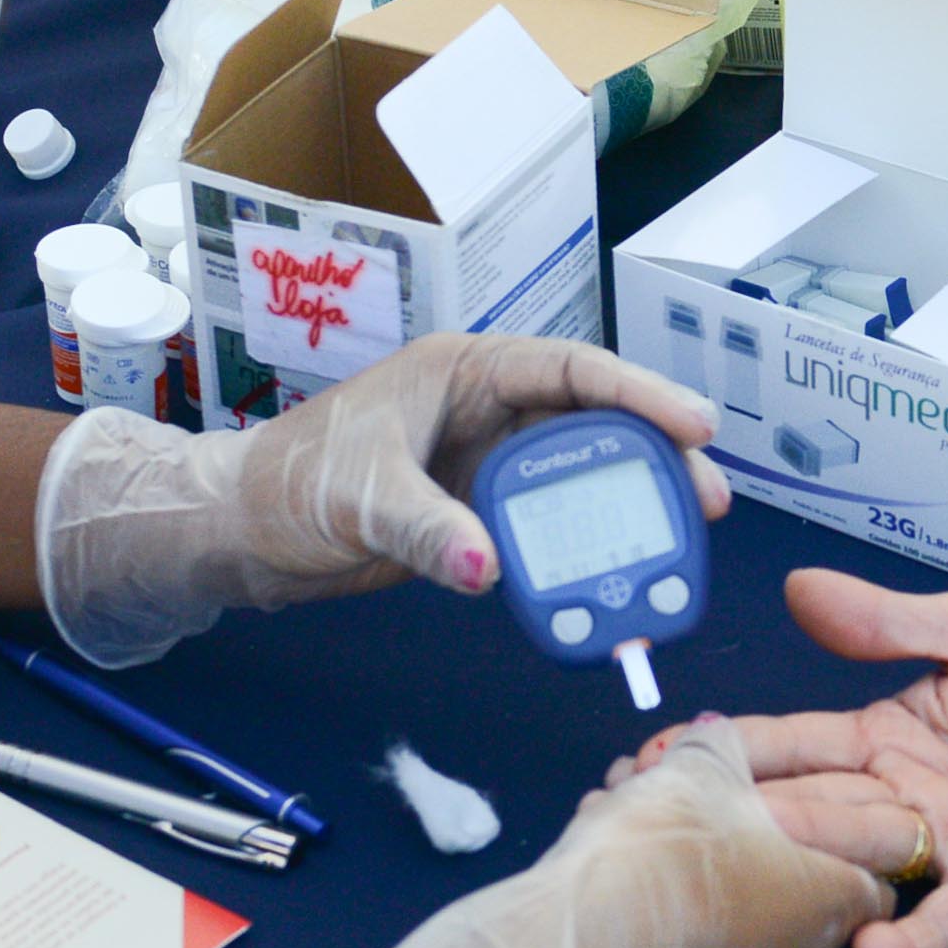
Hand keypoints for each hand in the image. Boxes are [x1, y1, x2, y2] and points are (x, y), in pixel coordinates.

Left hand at [32, 333, 727, 664]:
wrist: (241, 534)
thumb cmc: (287, 485)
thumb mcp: (360, 499)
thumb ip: (427, 529)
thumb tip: (487, 567)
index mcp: (465, 371)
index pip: (573, 370)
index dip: (641, 394)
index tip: (695, 426)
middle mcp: (488, 408)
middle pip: (596, 422)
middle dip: (657, 456)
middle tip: (706, 501)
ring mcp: (487, 460)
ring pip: (583, 473)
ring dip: (630, 505)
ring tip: (677, 545)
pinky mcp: (479, 510)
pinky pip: (551, 523)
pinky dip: (585, 547)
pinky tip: (615, 577)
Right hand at [654, 571, 947, 947]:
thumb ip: (891, 623)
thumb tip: (799, 591)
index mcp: (896, 726)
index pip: (793, 744)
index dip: (729, 755)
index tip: (655, 765)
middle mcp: (913, 791)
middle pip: (810, 813)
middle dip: (738, 829)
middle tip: (660, 845)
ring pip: (862, 867)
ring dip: (802, 884)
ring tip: (741, 901)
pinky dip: (912, 937)